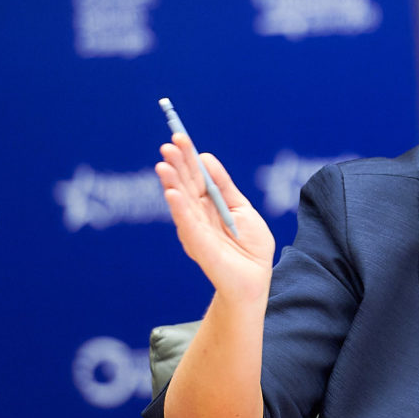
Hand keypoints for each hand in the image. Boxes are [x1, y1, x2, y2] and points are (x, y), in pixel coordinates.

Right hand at [156, 133, 274, 299]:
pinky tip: (172, 192)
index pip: (194, 176)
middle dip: (176, 165)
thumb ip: (224, 186)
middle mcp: (197, 214)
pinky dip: (180, 208)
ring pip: (181, 202)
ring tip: (163, 165)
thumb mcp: (241, 209)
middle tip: (168, 145)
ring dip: (172, 183)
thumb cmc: (250, 246)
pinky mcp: (198, 245)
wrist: (255, 280)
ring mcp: (195, 229)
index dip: (187, 157)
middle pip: (185, 185)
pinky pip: (187, 223)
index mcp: (208, 204)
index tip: (179, 137)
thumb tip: (206, 158)